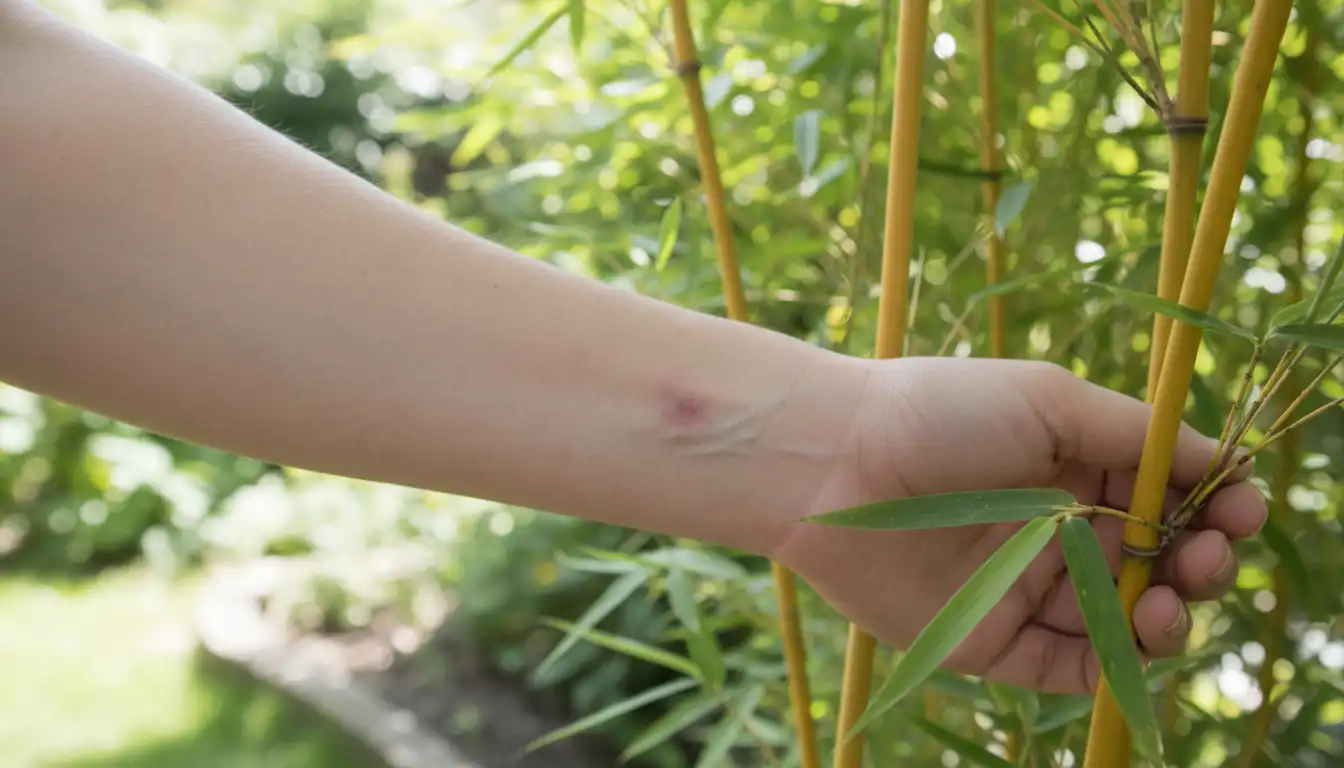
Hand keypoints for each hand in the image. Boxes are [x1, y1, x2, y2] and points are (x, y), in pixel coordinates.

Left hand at [774, 357, 1266, 694]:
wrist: (832, 464)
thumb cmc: (938, 412)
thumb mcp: (1048, 400)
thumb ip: (1135, 434)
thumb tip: (1223, 459)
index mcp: (1075, 466)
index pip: (1167, 496)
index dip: (1215, 504)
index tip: (1242, 507)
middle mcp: (1058, 530)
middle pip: (1157, 564)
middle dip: (1202, 561)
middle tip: (1208, 552)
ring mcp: (1027, 588)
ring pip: (1124, 622)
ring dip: (1169, 614)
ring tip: (1170, 596)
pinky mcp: (993, 642)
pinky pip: (1071, 668)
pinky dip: (1116, 664)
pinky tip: (1137, 633)